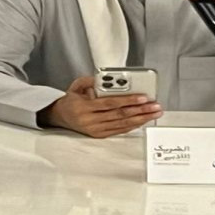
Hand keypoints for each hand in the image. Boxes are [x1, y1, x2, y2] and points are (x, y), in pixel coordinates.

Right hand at [40, 76, 162, 138]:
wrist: (60, 116)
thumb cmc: (71, 100)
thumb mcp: (76, 85)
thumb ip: (91, 81)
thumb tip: (107, 80)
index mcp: (84, 107)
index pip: (110, 103)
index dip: (128, 100)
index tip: (143, 97)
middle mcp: (90, 120)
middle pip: (120, 115)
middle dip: (141, 110)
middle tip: (155, 106)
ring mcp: (95, 129)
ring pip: (123, 124)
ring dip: (141, 119)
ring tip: (154, 113)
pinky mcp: (99, 135)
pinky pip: (120, 130)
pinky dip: (133, 125)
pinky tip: (143, 120)